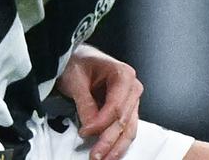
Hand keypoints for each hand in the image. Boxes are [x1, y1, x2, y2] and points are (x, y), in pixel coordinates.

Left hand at [55, 44, 143, 159]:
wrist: (79, 59)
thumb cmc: (79, 63)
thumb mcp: (76, 79)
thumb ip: (84, 103)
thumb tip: (90, 126)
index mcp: (123, 74)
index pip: (116, 106)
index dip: (100, 123)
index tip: (83, 132)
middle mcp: (132, 88)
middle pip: (124, 120)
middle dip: (109, 140)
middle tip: (95, 155)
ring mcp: (131, 99)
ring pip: (129, 128)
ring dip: (117, 146)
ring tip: (104, 159)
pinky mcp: (126, 109)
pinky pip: (126, 128)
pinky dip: (119, 142)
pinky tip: (111, 153)